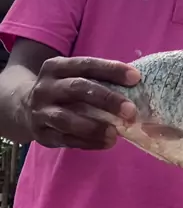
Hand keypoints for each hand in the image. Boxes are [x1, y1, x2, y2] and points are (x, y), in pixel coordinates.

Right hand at [20, 56, 139, 150]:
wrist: (21, 107)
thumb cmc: (62, 89)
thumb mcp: (71, 76)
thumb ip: (96, 79)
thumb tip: (136, 86)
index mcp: (56, 66)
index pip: (86, 64)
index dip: (111, 70)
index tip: (135, 78)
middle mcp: (45, 87)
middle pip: (77, 89)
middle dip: (107, 99)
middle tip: (131, 111)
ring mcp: (40, 111)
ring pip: (66, 118)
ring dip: (94, 126)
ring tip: (116, 133)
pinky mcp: (41, 134)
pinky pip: (65, 140)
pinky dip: (88, 142)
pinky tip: (106, 143)